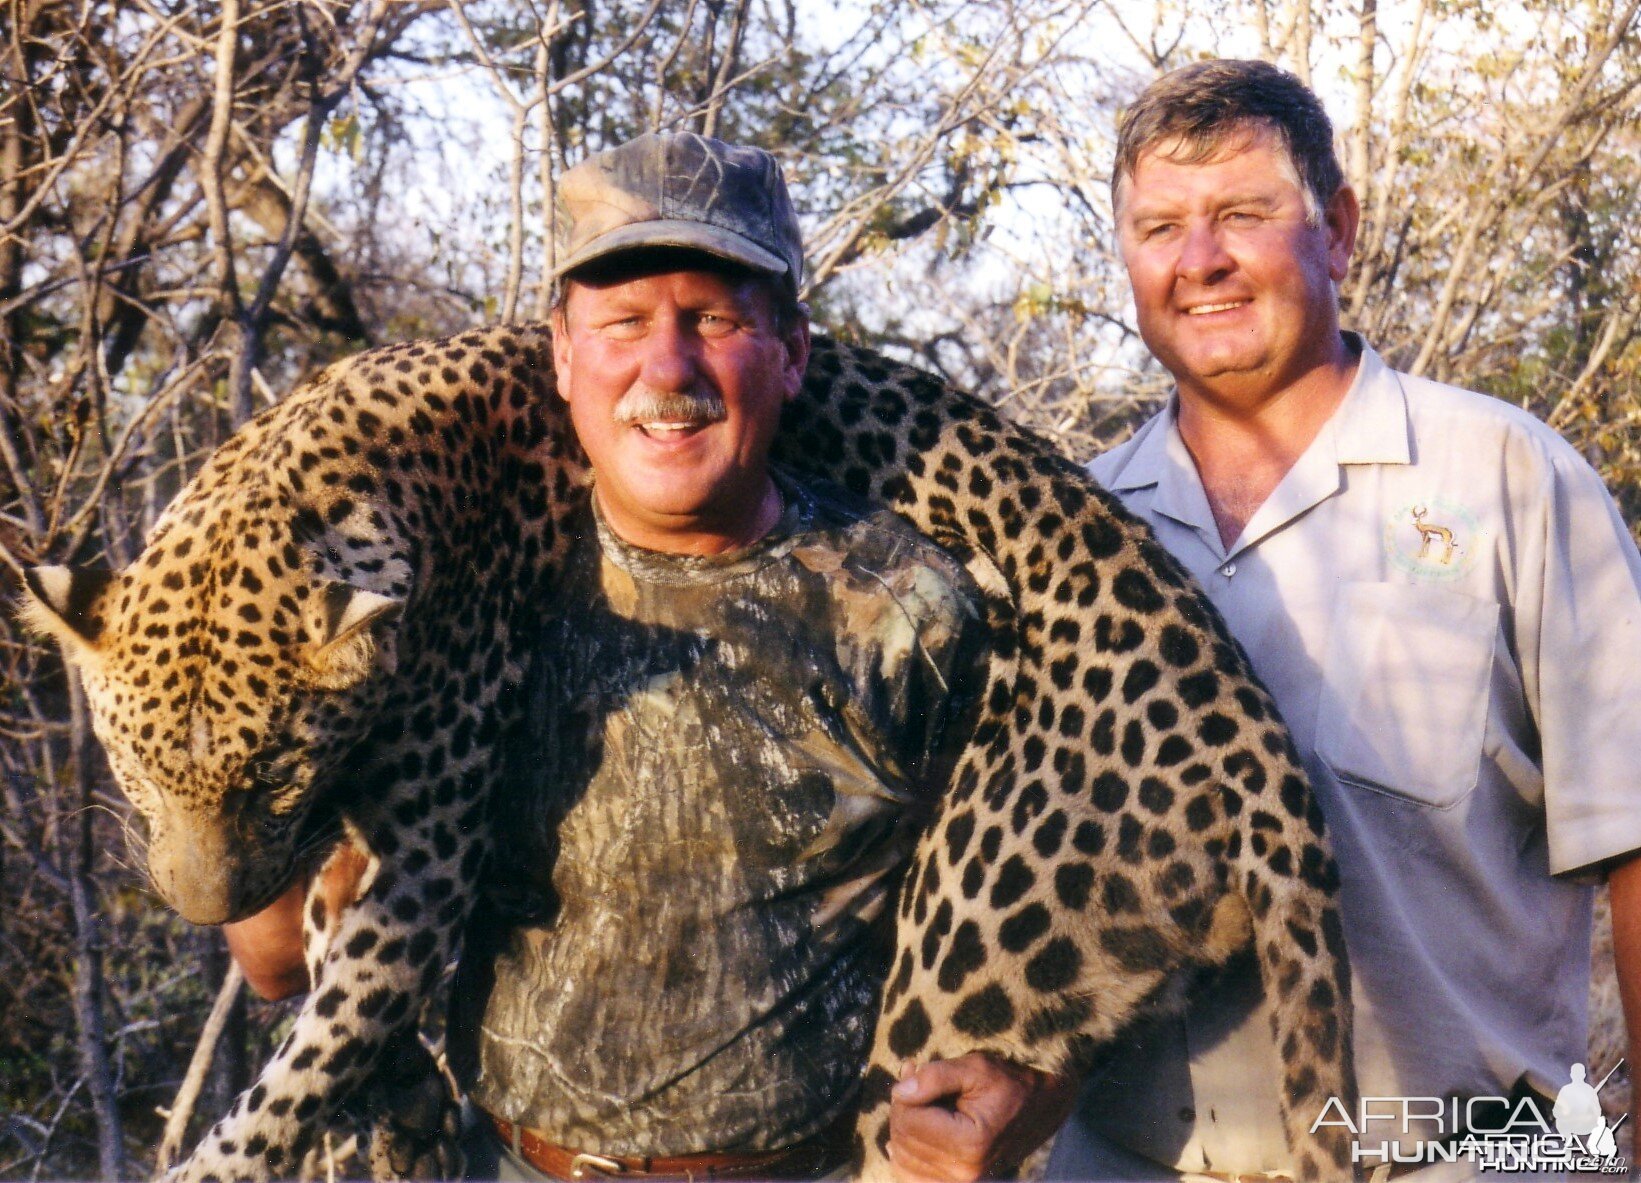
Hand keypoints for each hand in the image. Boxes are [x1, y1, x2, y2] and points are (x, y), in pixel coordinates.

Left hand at [887, 1053, 1078, 1182]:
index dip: (904, 1090)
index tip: (913, 1067)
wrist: (1038, 1110)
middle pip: (903, 1140)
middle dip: (902, 1107)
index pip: (909, 1120)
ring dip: (902, 1127)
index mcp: (969, 1143)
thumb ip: (935, 1077)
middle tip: (913, 1078)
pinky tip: (909, 1134)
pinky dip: (904, 1156)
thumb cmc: (1007, 1085)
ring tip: (917, 1099)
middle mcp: (964, 1171)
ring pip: (902, 1158)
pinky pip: (911, 1177)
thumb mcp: (975, 1068)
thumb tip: (900, 1092)